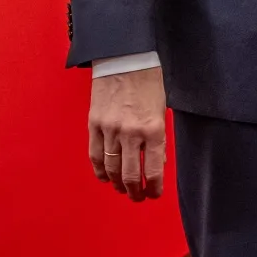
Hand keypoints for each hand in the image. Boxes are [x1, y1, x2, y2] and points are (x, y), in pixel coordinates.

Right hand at [88, 67, 166, 201]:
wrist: (125, 59)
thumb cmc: (149, 82)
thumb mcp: (162, 110)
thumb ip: (159, 138)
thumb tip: (156, 165)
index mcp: (154, 128)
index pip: (154, 169)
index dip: (154, 188)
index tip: (154, 195)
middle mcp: (131, 133)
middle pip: (130, 174)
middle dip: (135, 191)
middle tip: (138, 197)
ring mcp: (110, 130)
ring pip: (111, 168)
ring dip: (117, 184)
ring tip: (123, 189)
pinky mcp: (94, 125)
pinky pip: (94, 156)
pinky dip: (100, 171)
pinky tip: (105, 178)